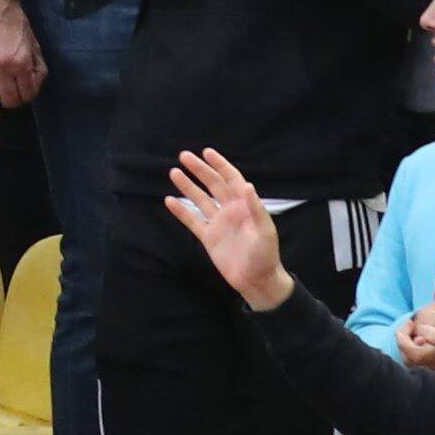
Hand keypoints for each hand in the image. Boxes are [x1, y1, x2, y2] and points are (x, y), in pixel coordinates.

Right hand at [164, 146, 294, 305]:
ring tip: (174, 172)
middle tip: (184, 156)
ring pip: (200, 200)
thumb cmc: (265, 256)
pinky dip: (180, 211)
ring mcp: (218, 223)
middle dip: (199, 170)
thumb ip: (256, 209)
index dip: (220, 165)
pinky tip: (169, 200)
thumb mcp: (265, 232)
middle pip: (213, 185)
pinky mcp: (209, 237)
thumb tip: (247, 185)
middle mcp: (230, 210)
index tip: (207, 152)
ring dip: (188, 186)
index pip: (231, 179)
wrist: (256, 281)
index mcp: (245, 206)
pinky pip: (192, 220)